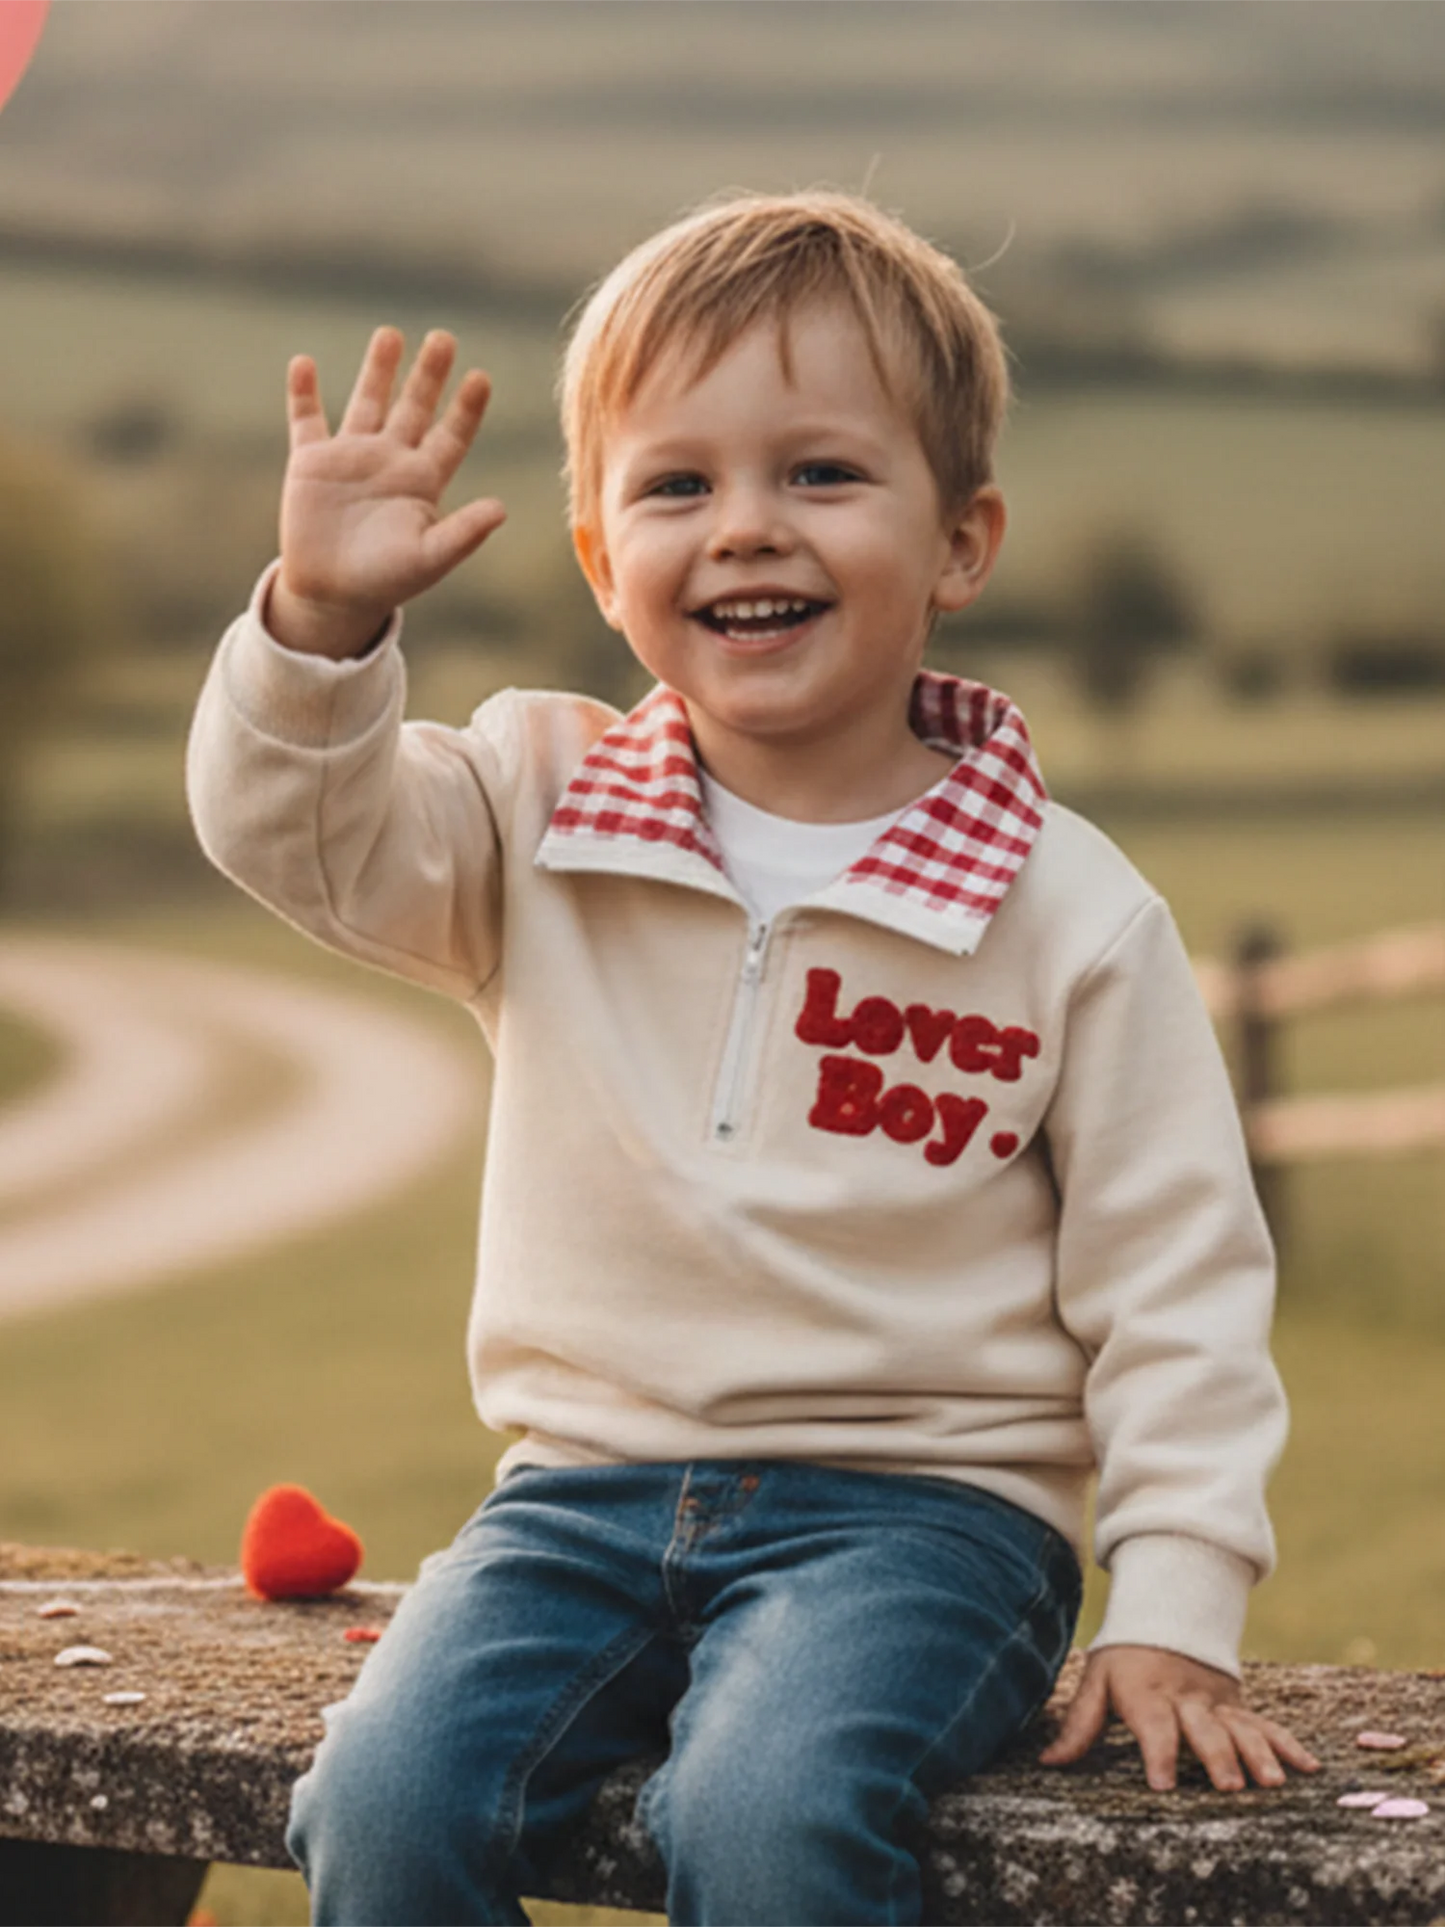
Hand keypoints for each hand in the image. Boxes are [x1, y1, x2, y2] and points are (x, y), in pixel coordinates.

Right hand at [272, 327, 506, 656]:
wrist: (332, 595)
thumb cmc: (386, 581)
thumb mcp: (429, 559)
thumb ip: (463, 533)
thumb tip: (501, 509)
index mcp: (423, 482)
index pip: (451, 436)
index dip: (466, 408)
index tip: (481, 378)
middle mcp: (391, 461)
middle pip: (415, 407)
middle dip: (428, 374)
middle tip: (444, 338)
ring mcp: (351, 457)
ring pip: (368, 401)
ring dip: (378, 369)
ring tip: (390, 334)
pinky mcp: (311, 462)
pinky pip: (306, 420)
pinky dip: (304, 394)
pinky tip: (304, 364)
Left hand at [1038, 1644, 1321, 1792]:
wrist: (1165, 1616)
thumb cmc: (1123, 1659)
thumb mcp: (1097, 1681)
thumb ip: (1079, 1724)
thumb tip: (1048, 1762)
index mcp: (1147, 1694)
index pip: (1153, 1726)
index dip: (1157, 1755)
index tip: (1163, 1785)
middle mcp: (1186, 1699)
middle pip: (1204, 1728)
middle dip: (1217, 1756)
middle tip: (1230, 1786)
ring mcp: (1216, 1702)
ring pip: (1241, 1728)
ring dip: (1259, 1753)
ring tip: (1275, 1782)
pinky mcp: (1238, 1706)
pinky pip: (1266, 1724)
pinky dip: (1288, 1742)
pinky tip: (1310, 1765)